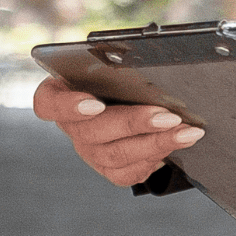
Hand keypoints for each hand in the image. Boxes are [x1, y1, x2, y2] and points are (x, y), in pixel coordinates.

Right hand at [32, 75, 204, 186]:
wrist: (135, 99)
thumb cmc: (121, 75)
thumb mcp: (116, 63)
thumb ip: (122, 63)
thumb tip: (149, 63)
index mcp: (62, 93)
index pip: (49, 102)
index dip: (68, 106)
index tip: (94, 103)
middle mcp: (72, 126)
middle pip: (93, 132)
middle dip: (135, 123)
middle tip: (169, 117)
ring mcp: (88, 150)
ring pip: (115, 155)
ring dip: (156, 143)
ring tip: (187, 132)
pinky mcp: (108, 168)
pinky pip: (127, 172)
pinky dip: (155, 159)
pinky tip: (176, 146)